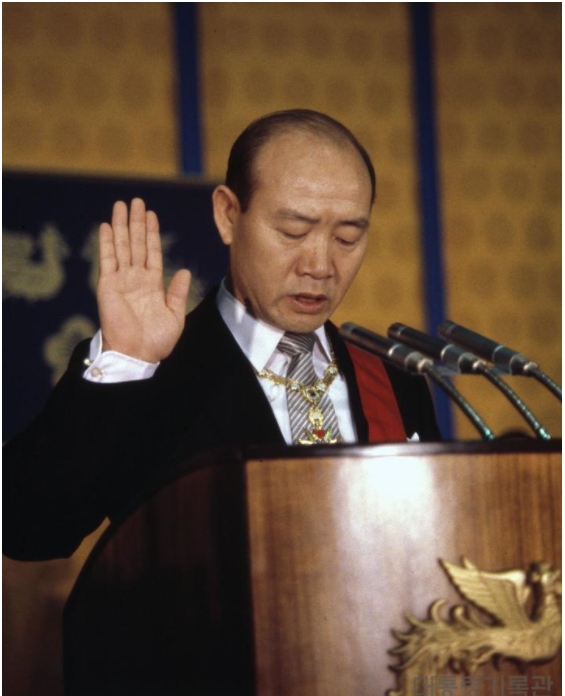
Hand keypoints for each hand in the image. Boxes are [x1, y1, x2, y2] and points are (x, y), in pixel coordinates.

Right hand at [97, 198, 190, 362]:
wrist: (138, 354)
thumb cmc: (157, 340)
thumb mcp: (175, 316)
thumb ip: (178, 293)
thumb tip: (184, 271)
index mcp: (153, 284)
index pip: (152, 252)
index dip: (151, 233)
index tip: (151, 215)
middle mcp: (136, 278)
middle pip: (136, 244)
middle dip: (136, 222)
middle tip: (136, 201)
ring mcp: (121, 280)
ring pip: (122, 246)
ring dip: (122, 226)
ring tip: (122, 205)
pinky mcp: (107, 285)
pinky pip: (107, 260)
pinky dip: (107, 242)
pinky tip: (108, 226)